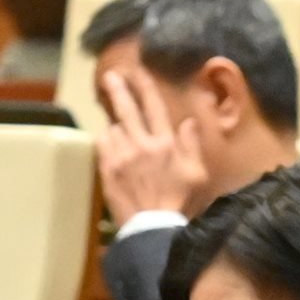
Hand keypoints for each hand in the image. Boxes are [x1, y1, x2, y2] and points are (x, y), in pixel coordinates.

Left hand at [96, 71, 211, 227]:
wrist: (153, 228)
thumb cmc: (180, 202)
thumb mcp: (197, 174)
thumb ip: (192, 145)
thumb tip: (188, 121)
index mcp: (165, 143)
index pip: (154, 107)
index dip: (146, 86)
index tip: (138, 71)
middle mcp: (141, 144)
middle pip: (127, 109)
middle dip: (118, 89)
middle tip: (111, 76)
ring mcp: (121, 156)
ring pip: (114, 128)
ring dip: (116, 124)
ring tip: (118, 125)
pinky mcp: (107, 170)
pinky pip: (102, 145)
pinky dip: (106, 140)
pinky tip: (109, 141)